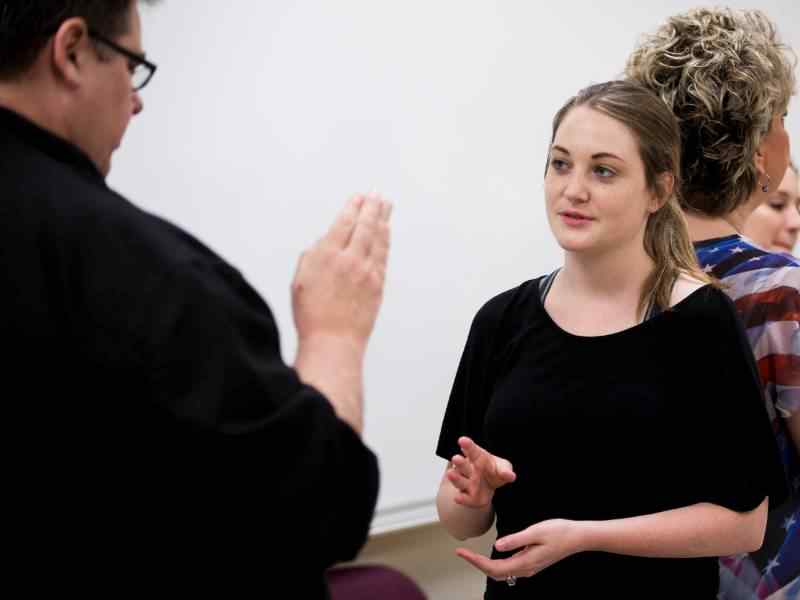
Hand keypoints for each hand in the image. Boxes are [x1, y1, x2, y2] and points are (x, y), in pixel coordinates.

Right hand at [292, 193, 391, 346]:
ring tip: (386, 205)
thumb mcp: (300, 281)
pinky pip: (383, 254)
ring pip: (377, 237)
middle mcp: (348, 259)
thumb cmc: (311, 315)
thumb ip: (312, 256)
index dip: (352, 208)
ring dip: (382, 218)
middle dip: (371, 207)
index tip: (358, 198)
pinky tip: (386, 231)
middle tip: (376, 195)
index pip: (343, 224)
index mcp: (326, 256)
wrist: (333, 340)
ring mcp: (366, 271)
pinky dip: (385, 239)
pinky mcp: (377, 283)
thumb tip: (324, 242)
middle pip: (364, 225)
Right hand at [447, 436, 515, 508]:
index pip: (473, 451)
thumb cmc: (494, 472)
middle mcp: (469, 470)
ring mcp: (466, 483)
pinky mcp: (468, 497)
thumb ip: (505, 470)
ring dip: (455, 478)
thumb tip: (510, 475)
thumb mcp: (503, 468)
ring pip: (460, 481)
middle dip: (460, 462)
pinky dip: (461, 498)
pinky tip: (458, 498)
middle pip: (463, 465)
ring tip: (451, 474)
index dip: (468, 446)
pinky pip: (464, 498)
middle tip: (456, 458)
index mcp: (477, 458)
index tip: (462, 440)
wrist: (488, 487)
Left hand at [456, 519, 583, 581]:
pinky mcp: (532, 562)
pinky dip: (496, 564)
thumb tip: (496, 547)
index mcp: (525, 562)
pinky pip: (510, 568)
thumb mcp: (535, 532)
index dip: (475, 561)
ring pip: (502, 572)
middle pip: (495, 573)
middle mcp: (526, 568)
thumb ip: (515, 540)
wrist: (578, 537)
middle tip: (461, 552)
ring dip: (485, 565)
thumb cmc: (559, 531)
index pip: (494, 567)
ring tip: (471, 554)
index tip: (461, 552)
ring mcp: (530, 567)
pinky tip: (490, 555)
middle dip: (476, 563)